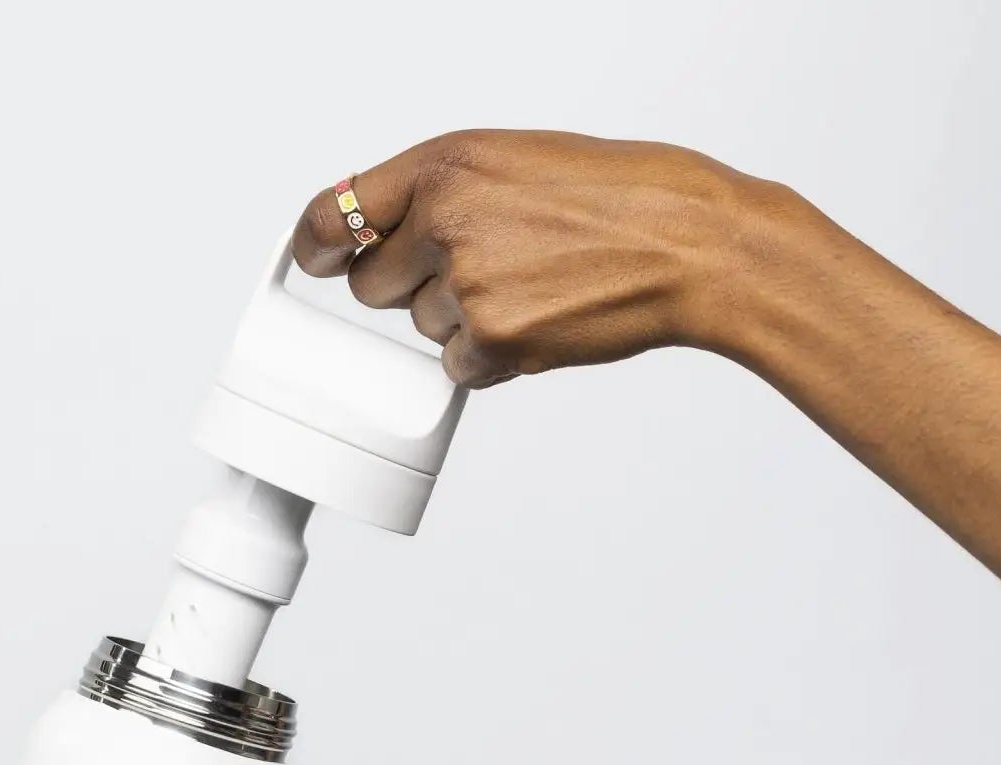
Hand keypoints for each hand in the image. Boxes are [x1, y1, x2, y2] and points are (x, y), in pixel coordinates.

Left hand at [293, 128, 780, 385]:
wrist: (686, 243)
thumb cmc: (618, 197)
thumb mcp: (513, 161)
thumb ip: (439, 191)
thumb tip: (380, 229)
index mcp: (446, 165)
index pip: (337, 212)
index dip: (318, 244)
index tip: (315, 258)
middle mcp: (446, 220)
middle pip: (372, 286)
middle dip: (411, 285)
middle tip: (480, 268)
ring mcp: (465, 285)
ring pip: (421, 326)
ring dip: (461, 318)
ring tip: (530, 284)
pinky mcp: (489, 342)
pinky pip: (455, 367)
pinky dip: (489, 356)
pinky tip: (538, 318)